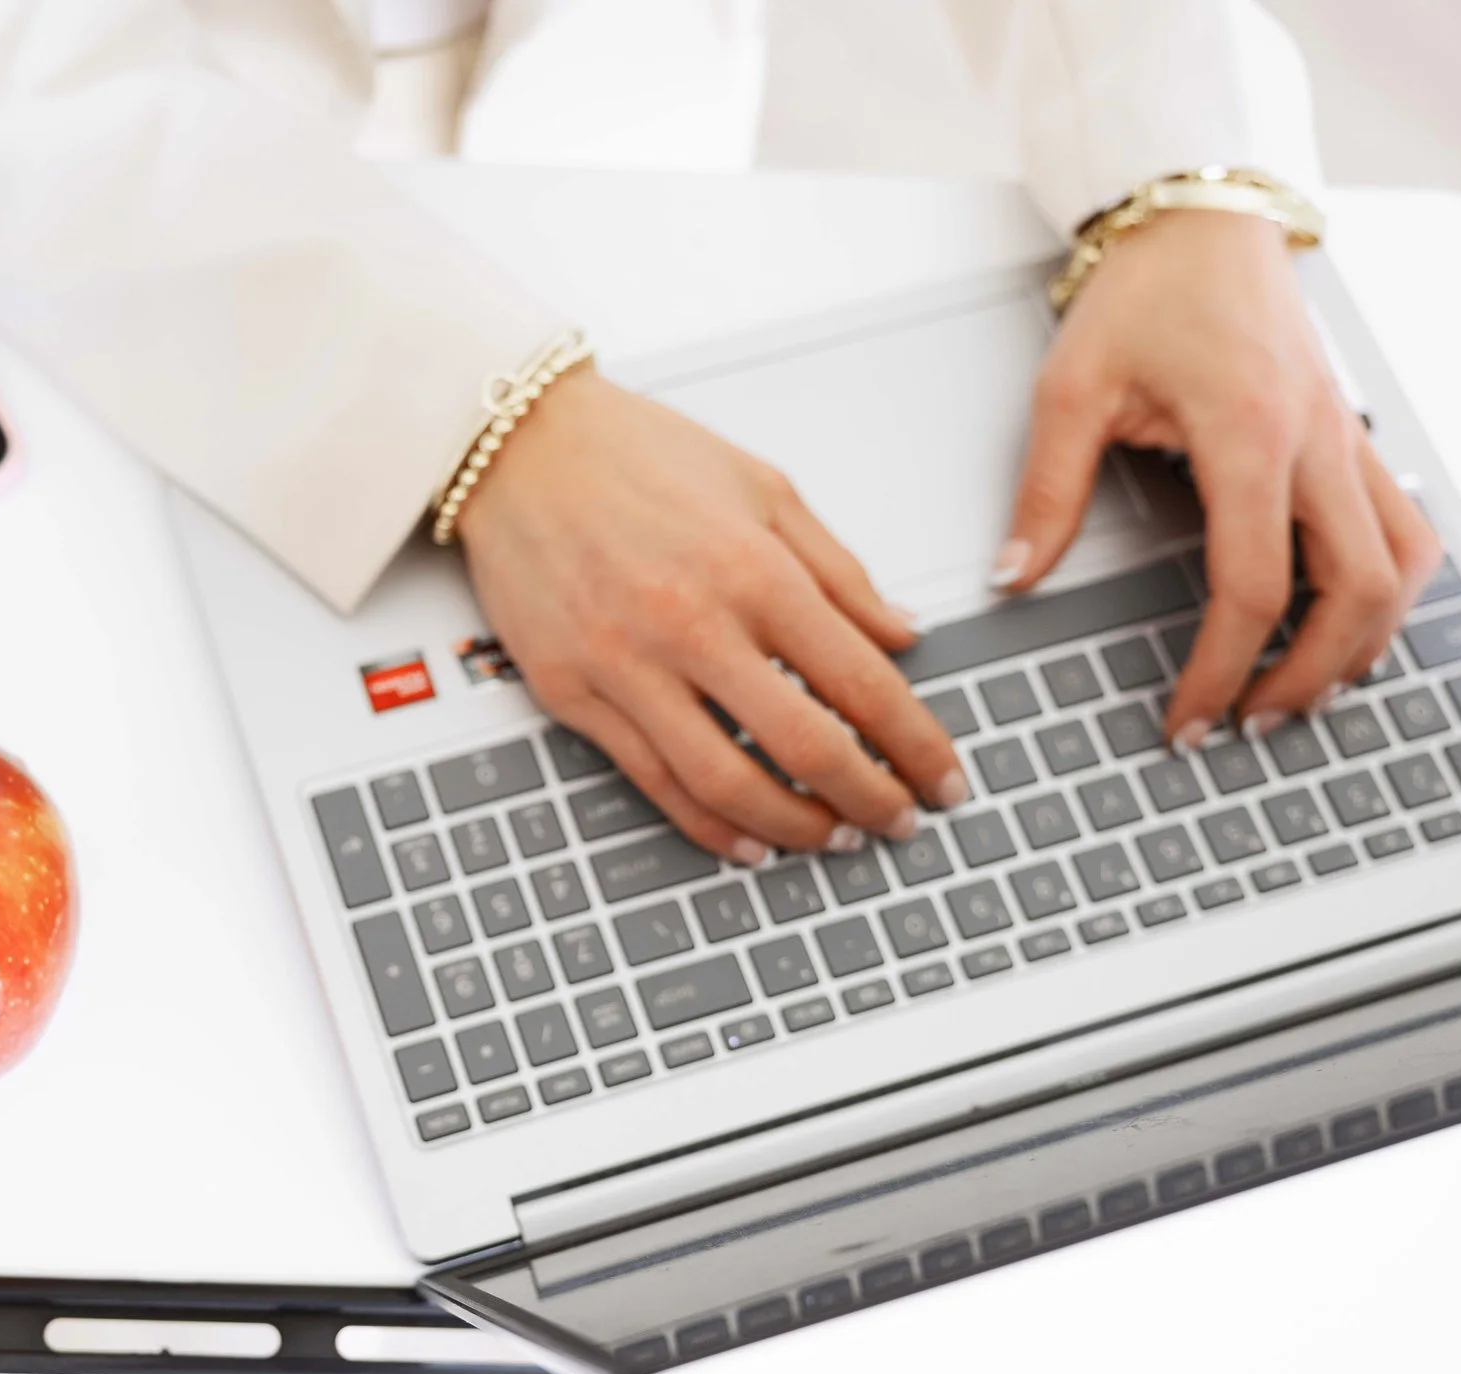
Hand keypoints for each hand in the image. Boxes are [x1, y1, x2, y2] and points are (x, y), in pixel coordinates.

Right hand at [456, 365, 966, 859]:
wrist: (518, 446)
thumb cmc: (636, 454)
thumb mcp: (764, 488)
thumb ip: (839, 571)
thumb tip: (903, 637)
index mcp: (753, 568)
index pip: (862, 681)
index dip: (915, 743)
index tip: (941, 776)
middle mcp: (691, 622)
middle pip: (805, 745)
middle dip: (868, 799)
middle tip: (898, 821)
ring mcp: (625, 665)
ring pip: (726, 781)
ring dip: (792, 826)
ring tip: (830, 838)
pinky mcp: (571, 691)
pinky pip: (651, 780)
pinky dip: (708, 824)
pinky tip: (746, 840)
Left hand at [996, 210, 1440, 745]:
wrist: (1202, 218)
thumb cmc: (1146, 290)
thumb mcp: (1072, 389)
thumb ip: (1046, 492)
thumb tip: (1014, 576)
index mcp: (1250, 433)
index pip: (1253, 586)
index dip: (1222, 669)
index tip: (1188, 719)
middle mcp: (1320, 441)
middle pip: (1356, 592)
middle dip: (1307, 675)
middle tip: (1248, 724)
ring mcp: (1348, 438)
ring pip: (1401, 565)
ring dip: (1363, 640)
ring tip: (1300, 690)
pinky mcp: (1353, 436)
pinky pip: (1403, 528)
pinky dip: (1384, 589)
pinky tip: (1344, 623)